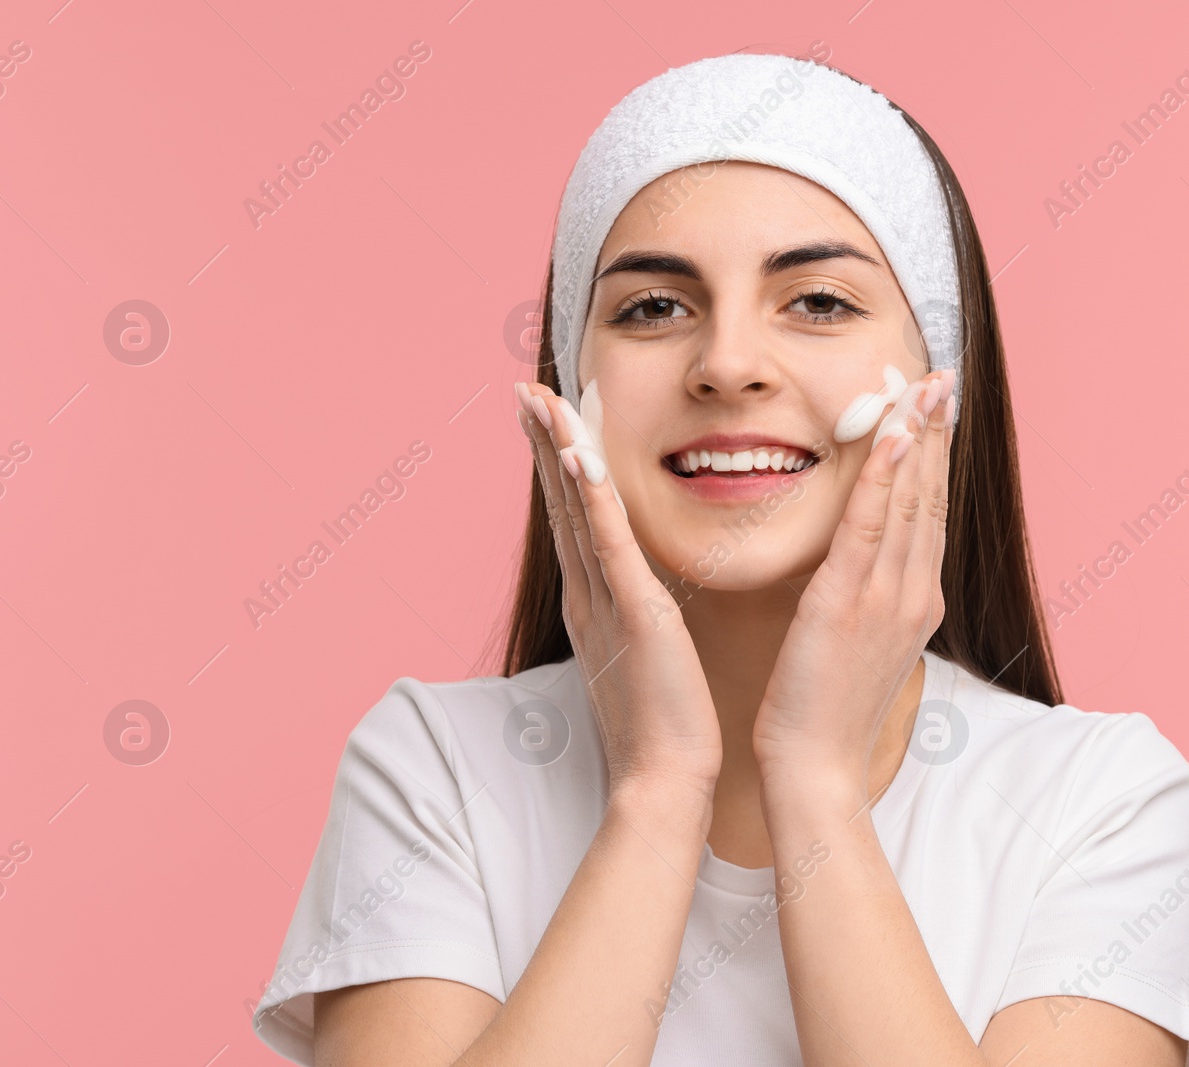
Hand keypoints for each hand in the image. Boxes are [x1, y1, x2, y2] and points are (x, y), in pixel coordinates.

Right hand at [517, 381, 723, 804]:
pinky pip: (610, 544)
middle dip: (544, 444)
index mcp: (595, 605)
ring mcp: (607, 602)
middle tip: (527, 390)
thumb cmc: (661, 729)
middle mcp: (589, 596)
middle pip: (561, 504)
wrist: (662, 782)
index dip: (557, 466)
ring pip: (577, 512)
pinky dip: (592, 498)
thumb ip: (636, 622)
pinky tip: (581, 456)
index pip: (573, 520)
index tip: (547, 419)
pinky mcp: (636, 614)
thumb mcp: (644, 661)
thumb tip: (639, 602)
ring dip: (558, 452)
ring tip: (540, 400)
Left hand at [750, 369, 955, 792]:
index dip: (934, 455)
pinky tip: (895, 437)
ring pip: (908, 500)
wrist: (816, 770)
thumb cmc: (826, 712)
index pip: (929, 512)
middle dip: (937, 431)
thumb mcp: (860, 645)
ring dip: (917, 436)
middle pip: (930, 495)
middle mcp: (913, 592)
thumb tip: (864, 564)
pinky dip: (884, 479)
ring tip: (924, 385)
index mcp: (915, 600)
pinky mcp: (848, 602)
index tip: (936, 407)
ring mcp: (887, 597)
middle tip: (942, 375)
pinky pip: (870, 528)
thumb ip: (868, 597)